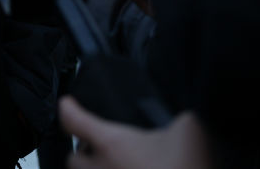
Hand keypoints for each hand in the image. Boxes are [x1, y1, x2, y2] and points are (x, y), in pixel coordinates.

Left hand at [59, 97, 213, 168]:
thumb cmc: (191, 166)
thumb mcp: (191, 129)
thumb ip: (182, 111)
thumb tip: (189, 98)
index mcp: (113, 144)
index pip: (73, 119)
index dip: (68, 108)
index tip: (68, 103)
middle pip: (74, 157)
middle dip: (84, 150)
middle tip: (100, 144)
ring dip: (95, 168)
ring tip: (116, 163)